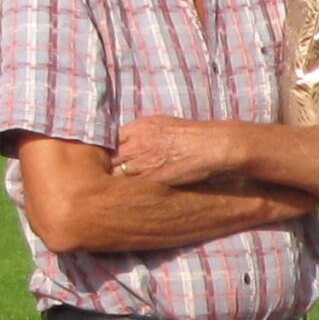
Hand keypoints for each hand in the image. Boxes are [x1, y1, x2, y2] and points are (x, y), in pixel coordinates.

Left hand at [113, 116, 237, 186]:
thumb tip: (129, 140)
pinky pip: (131, 187)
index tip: (105, 160)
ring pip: (115, 175)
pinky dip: (127, 191)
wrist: (213, 145)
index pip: (108, 141)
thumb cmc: (193, 135)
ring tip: (113, 189)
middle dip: (106, 168)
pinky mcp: (152, 179)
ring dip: (113, 182)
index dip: (106, 152)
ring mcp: (142, 162)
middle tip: (106, 176)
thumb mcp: (162, 124)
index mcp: (137, 128)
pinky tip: (128, 195)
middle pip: (108, 159)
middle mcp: (136, 143)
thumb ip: (141, 132)